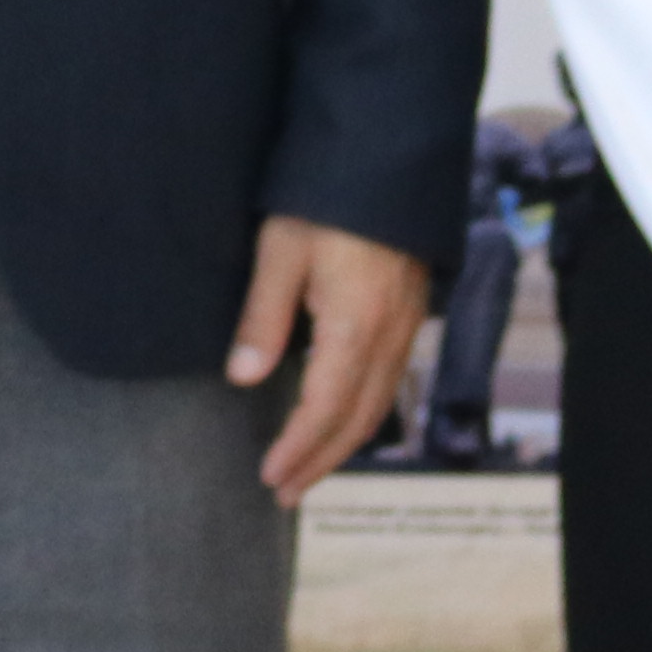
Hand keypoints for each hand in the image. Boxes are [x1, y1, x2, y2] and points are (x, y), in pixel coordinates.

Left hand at [230, 217, 433, 502]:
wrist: (385, 158)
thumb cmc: (324, 198)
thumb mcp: (280, 251)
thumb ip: (262, 318)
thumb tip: (242, 378)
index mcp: (356, 327)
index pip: (325, 409)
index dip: (299, 449)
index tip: (271, 477)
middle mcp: (390, 336)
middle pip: (358, 419)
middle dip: (322, 461)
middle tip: (285, 493)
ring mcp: (406, 326)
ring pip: (380, 404)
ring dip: (344, 443)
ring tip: (309, 470)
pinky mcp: (409, 314)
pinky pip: (391, 381)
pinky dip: (364, 413)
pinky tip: (342, 420)